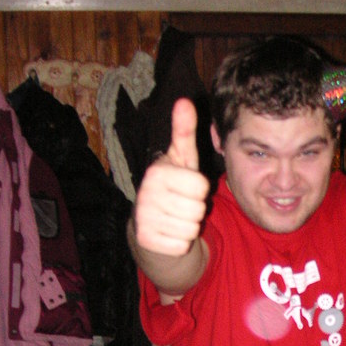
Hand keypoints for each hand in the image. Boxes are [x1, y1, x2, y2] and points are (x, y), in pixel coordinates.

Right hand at [133, 98, 209, 256]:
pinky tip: (169, 233)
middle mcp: (146, 193)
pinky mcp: (146, 240)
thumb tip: (185, 101)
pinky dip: (180, 243)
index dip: (200, 189)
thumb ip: (184, 132)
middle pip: (198, 208)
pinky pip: (182, 245)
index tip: (186, 187)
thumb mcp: (181, 159)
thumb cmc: (172, 187)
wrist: (149, 224)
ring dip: (189, 226)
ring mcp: (144, 218)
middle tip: (181, 205)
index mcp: (157, 172)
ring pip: (191, 228)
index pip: (201, 186)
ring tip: (175, 218)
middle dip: (195, 209)